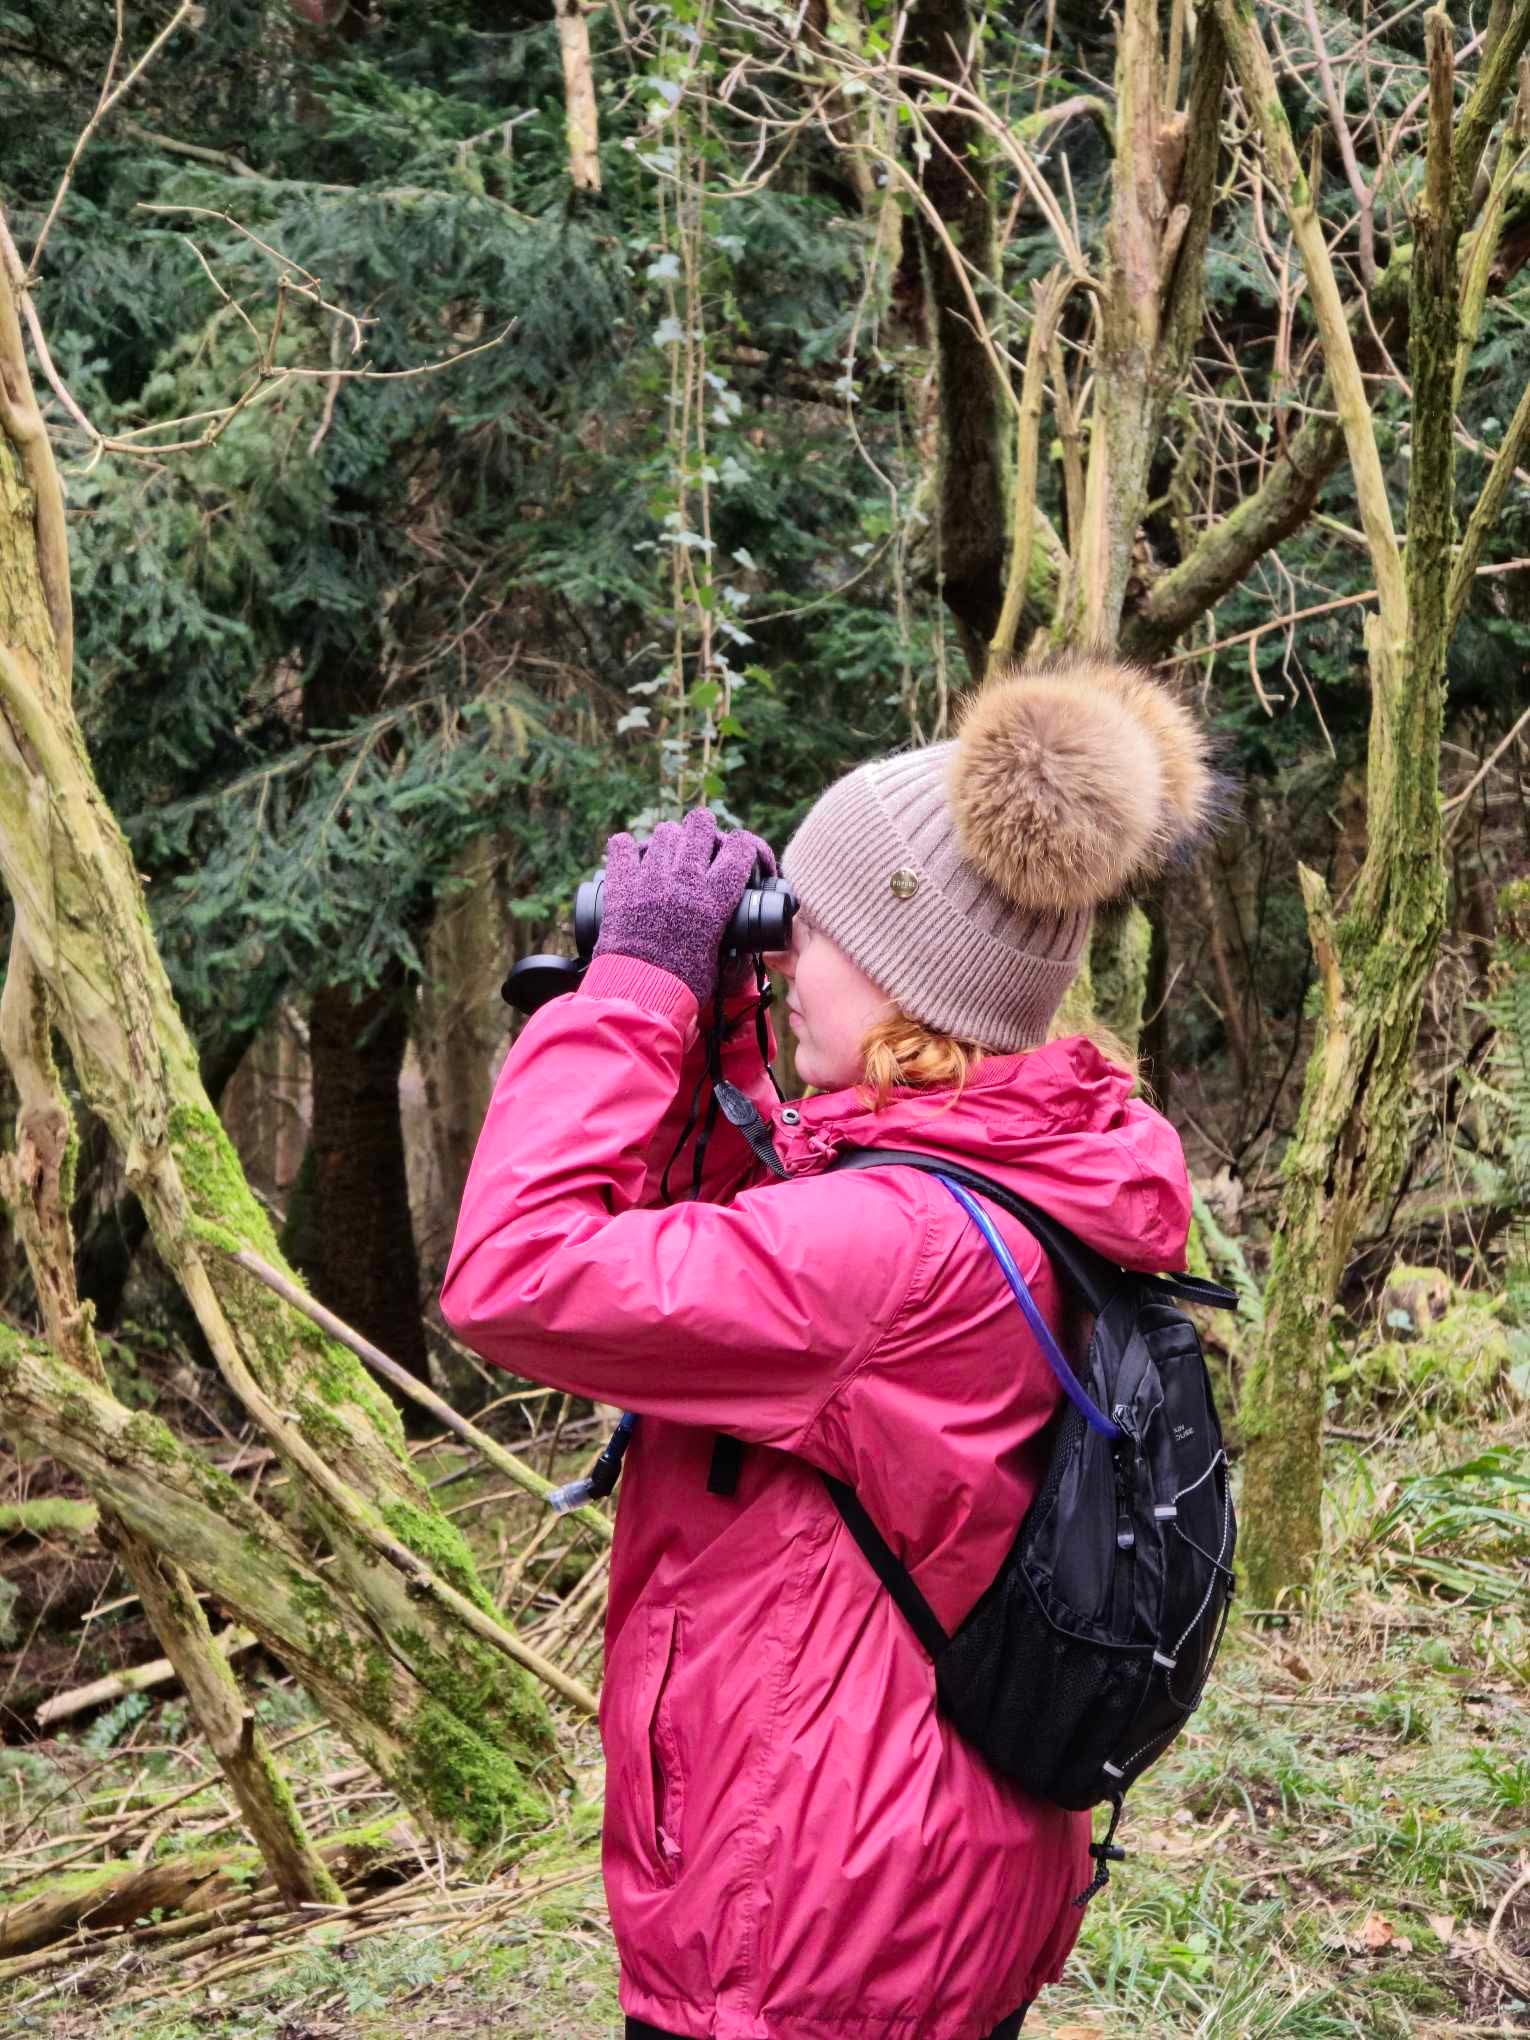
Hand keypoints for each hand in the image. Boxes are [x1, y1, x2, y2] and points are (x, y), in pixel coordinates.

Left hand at [594, 808, 771, 1008]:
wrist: (640, 995)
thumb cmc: (683, 984)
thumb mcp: (719, 957)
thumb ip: (726, 935)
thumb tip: (733, 935)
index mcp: (715, 897)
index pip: (740, 847)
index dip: (745, 846)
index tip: (741, 857)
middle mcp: (686, 879)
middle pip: (700, 824)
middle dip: (704, 830)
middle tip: (701, 846)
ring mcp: (651, 877)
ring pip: (665, 831)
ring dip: (670, 841)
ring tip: (668, 858)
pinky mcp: (621, 884)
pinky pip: (622, 846)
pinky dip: (627, 849)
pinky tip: (632, 859)